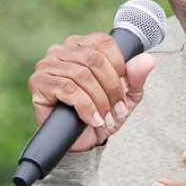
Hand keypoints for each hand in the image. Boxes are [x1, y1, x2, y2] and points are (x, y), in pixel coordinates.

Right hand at [27, 35, 156, 153]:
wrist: (81, 142)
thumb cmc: (102, 113)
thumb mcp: (126, 97)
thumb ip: (136, 78)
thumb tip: (147, 60)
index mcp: (82, 45)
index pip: (105, 43)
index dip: (120, 68)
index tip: (125, 92)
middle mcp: (62, 50)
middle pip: (95, 59)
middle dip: (111, 88)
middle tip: (118, 111)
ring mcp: (47, 65)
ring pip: (82, 75)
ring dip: (100, 101)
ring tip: (106, 119)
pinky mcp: (38, 83)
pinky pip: (68, 89)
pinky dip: (85, 107)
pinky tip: (92, 120)